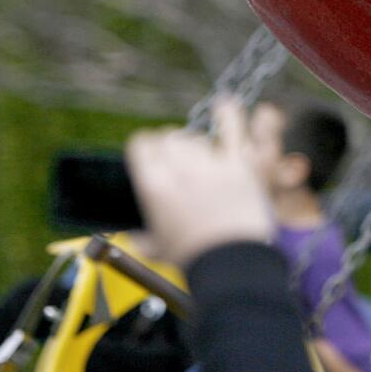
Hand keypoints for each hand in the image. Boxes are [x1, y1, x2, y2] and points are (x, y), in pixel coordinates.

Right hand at [126, 98, 271, 266]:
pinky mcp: (238, 164)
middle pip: (168, 138)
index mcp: (153, 185)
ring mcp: (210, 164)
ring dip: (193, 145)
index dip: (146, 148)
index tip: (151, 154)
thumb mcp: (155, 248)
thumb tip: (132, 234)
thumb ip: (140, 236)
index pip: (141, 144)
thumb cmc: (193, 259)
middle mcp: (178, 169)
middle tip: (176, 163)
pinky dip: (228, 115)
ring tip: (197, 159)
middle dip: (169, 147)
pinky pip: (231, 129)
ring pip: (195, 137)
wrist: (232, 264)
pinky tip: (224, 107)